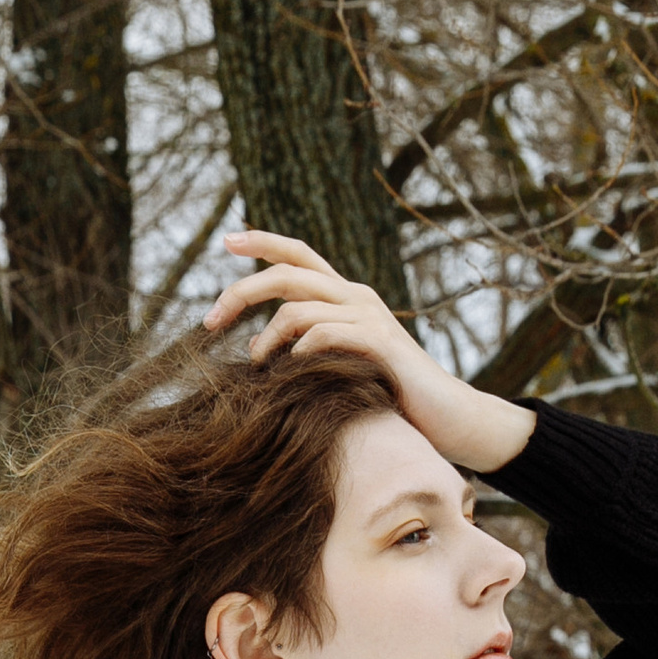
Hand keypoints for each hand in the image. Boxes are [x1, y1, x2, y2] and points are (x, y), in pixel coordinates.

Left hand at [201, 232, 533, 478]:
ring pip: (298, 308)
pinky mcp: (379, 343)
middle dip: (241, 291)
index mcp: (345, 297)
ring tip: (254, 368)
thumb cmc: (391, 400)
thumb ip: (309, 352)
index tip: (226, 240)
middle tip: (208, 320)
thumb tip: (258, 357)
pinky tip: (292, 375)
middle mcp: (356, 296)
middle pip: (287, 273)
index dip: (262, 242)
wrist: (449, 418)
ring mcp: (369, 317)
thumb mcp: (342, 368)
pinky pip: (324, 335)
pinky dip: (299, 353)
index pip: (299, 256)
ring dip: (265, 338)